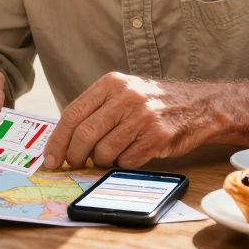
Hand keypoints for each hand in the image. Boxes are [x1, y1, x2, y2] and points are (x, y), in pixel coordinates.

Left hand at [43, 73, 210, 169]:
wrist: (197, 106)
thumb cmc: (152, 103)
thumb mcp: (122, 93)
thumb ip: (95, 110)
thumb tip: (63, 140)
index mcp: (111, 84)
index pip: (73, 114)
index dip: (57, 140)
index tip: (50, 159)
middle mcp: (125, 97)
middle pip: (84, 135)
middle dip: (74, 155)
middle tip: (74, 164)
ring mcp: (142, 117)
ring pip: (104, 152)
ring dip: (103, 161)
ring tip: (113, 153)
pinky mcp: (157, 137)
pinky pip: (126, 161)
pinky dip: (124, 163)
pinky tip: (133, 153)